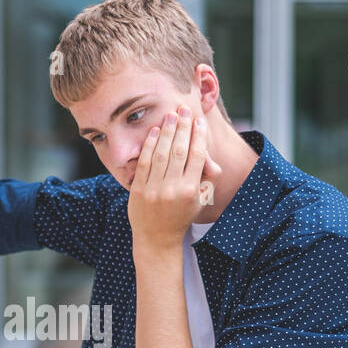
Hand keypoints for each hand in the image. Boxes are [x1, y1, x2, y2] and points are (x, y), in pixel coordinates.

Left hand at [128, 105, 218, 252]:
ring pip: (162, 154)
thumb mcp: (201, 200)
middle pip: (179, 151)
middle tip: (184, 109)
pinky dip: (149, 145)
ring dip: (167, 131)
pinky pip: (144, 163)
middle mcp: (173, 189)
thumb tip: (208, 153)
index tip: (199, 120)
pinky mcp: (138, 190)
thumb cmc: (182, 215)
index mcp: (191, 191)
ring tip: (171, 115)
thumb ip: (208, 177)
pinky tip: (155, 131)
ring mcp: (154, 190)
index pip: (196, 156)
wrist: (157, 238)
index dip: (198, 135)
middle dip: (183, 127)